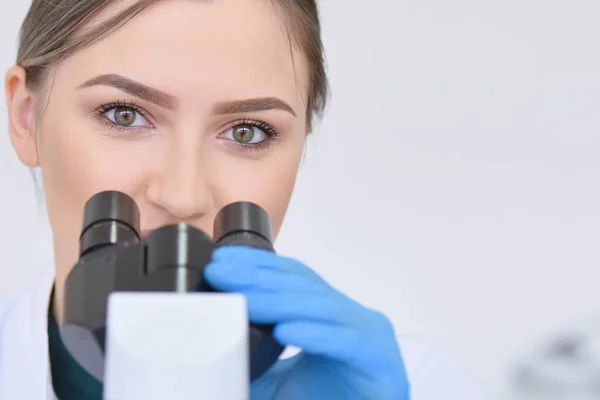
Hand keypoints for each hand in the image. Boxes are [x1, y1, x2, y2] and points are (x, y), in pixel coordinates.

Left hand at [204, 246, 409, 399]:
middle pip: (304, 287)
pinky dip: (315, 335)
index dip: (260, 265)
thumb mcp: (281, 383)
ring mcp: (369, 335)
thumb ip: (254, 366)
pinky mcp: (379, 360)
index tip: (222, 260)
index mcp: (331, 316)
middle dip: (259, 277)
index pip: (294, 279)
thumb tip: (209, 359)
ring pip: (322, 308)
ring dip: (278, 301)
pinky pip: (346, 343)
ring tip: (243, 299)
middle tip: (220, 271)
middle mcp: (352, 317)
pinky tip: (286, 331)